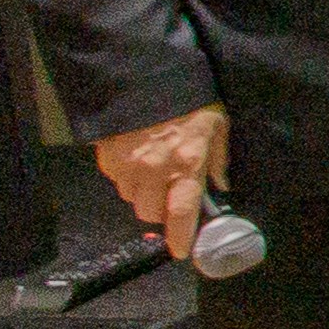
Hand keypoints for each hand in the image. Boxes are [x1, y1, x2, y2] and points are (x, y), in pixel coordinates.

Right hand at [93, 107, 224, 259]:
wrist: (148, 77)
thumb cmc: (190, 102)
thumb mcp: (216, 126)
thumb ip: (217, 160)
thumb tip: (220, 187)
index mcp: (186, 164)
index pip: (181, 212)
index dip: (180, 236)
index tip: (180, 252)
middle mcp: (154, 170)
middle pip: (150, 213)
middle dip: (161, 210)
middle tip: (170, 195)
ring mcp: (127, 164)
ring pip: (131, 199)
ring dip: (143, 194)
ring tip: (154, 173)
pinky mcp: (107, 156)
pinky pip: (116, 181)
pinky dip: (126, 177)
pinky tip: (137, 159)